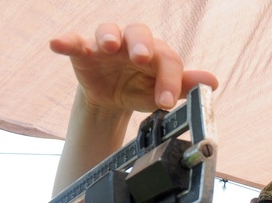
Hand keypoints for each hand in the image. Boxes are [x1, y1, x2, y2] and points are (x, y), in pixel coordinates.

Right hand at [49, 23, 217, 113]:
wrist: (113, 97)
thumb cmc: (142, 89)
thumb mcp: (162, 92)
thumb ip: (185, 86)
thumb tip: (213, 82)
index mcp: (158, 53)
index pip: (168, 60)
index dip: (169, 80)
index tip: (166, 102)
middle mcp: (134, 43)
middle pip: (139, 33)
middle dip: (141, 44)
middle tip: (142, 58)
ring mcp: (108, 46)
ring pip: (108, 31)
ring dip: (108, 37)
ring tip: (108, 47)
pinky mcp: (84, 52)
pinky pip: (74, 42)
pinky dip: (67, 41)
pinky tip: (58, 44)